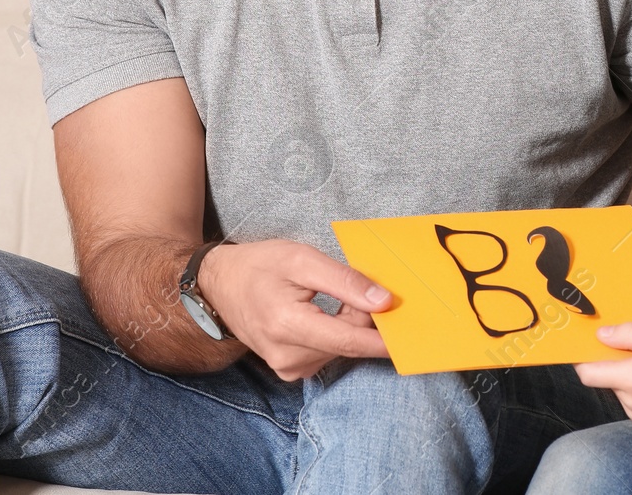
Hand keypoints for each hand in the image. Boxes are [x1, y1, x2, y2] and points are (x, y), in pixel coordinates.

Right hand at [201, 239, 391, 379]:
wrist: (220, 285)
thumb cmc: (260, 266)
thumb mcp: (302, 260)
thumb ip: (345, 281)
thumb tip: (384, 301)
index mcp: (287, 325)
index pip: (348, 340)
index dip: (383, 338)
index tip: (412, 335)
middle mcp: (287, 356)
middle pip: (348, 342)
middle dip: (361, 315)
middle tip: (352, 286)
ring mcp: (289, 367)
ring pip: (341, 348)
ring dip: (347, 324)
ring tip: (326, 298)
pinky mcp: (291, 371)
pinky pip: (329, 353)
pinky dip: (335, 333)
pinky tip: (321, 314)